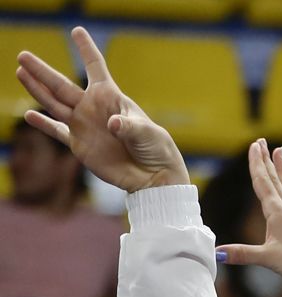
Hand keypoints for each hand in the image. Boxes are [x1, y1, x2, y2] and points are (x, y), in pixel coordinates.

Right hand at [16, 27, 187, 192]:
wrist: (152, 176)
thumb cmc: (155, 147)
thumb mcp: (147, 133)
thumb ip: (129, 127)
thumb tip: (112, 125)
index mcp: (110, 97)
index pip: (95, 67)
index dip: (86, 49)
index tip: (77, 31)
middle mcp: (92, 107)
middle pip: (62, 85)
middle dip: (42, 71)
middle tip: (23, 56)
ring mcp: (84, 125)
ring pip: (54, 103)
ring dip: (36, 89)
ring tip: (20, 72)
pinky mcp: (79, 144)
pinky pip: (57, 132)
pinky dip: (43, 124)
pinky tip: (29, 114)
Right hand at [216, 140, 281, 285]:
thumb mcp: (267, 258)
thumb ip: (242, 254)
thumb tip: (217, 253)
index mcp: (277, 213)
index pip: (263, 183)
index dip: (256, 164)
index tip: (254, 145)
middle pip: (274, 180)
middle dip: (266, 160)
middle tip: (262, 140)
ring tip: (281, 152)